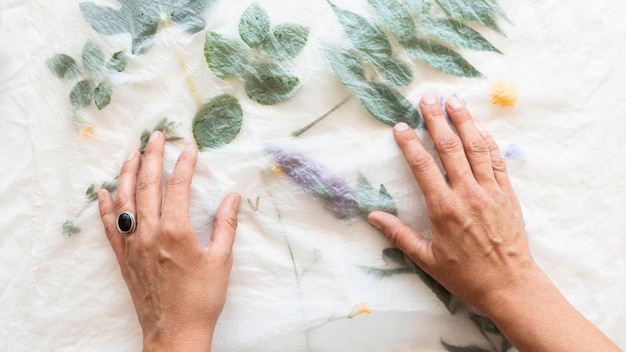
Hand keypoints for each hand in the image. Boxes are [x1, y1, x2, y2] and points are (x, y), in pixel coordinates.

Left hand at [98, 131, 240, 351]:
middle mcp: (150, 234)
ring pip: (125, 201)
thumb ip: (226, 225)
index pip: (178, 186)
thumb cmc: (202, 299)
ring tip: (129, 153)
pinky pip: (110, 227)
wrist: (175, 333)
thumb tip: (233, 197)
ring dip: (126, 173)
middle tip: (154, 135)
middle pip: (147, 185)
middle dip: (151, 156)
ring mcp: (133, 246)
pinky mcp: (123, 259)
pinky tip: (104, 192)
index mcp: (176, 231)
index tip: (189, 147)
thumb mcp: (221, 260)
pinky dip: (106, 207)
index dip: (184, 163)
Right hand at [368, 94, 535, 311]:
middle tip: (427, 98)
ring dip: (464, 121)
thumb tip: (373, 216)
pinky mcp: (507, 193)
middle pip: (450, 148)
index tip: (400, 127)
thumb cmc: (465, 274)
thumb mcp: (426, 258)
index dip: (409, 143)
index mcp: (443, 209)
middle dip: (437, 120)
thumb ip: (398, 234)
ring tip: (454, 100)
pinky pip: (497, 160)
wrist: (509, 284)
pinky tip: (480, 127)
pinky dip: (488, 141)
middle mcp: (467, 194)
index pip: (423, 166)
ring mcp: (490, 191)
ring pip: (476, 148)